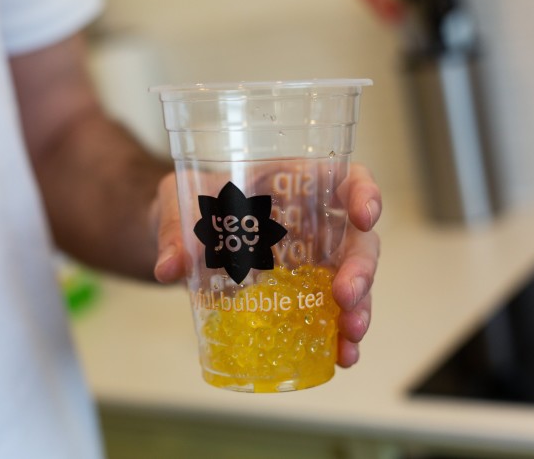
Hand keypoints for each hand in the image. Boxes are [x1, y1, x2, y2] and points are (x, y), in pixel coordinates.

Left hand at [153, 163, 381, 367]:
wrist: (181, 235)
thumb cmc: (189, 205)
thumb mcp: (177, 203)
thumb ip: (174, 228)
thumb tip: (169, 268)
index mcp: (293, 184)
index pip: (344, 178)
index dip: (364, 193)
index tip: (364, 216)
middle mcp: (313, 221)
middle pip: (357, 238)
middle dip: (361, 268)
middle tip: (345, 297)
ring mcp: (312, 259)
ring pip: (353, 279)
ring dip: (360, 308)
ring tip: (350, 338)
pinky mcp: (301, 292)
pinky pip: (330, 310)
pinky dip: (339, 335)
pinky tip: (341, 355)